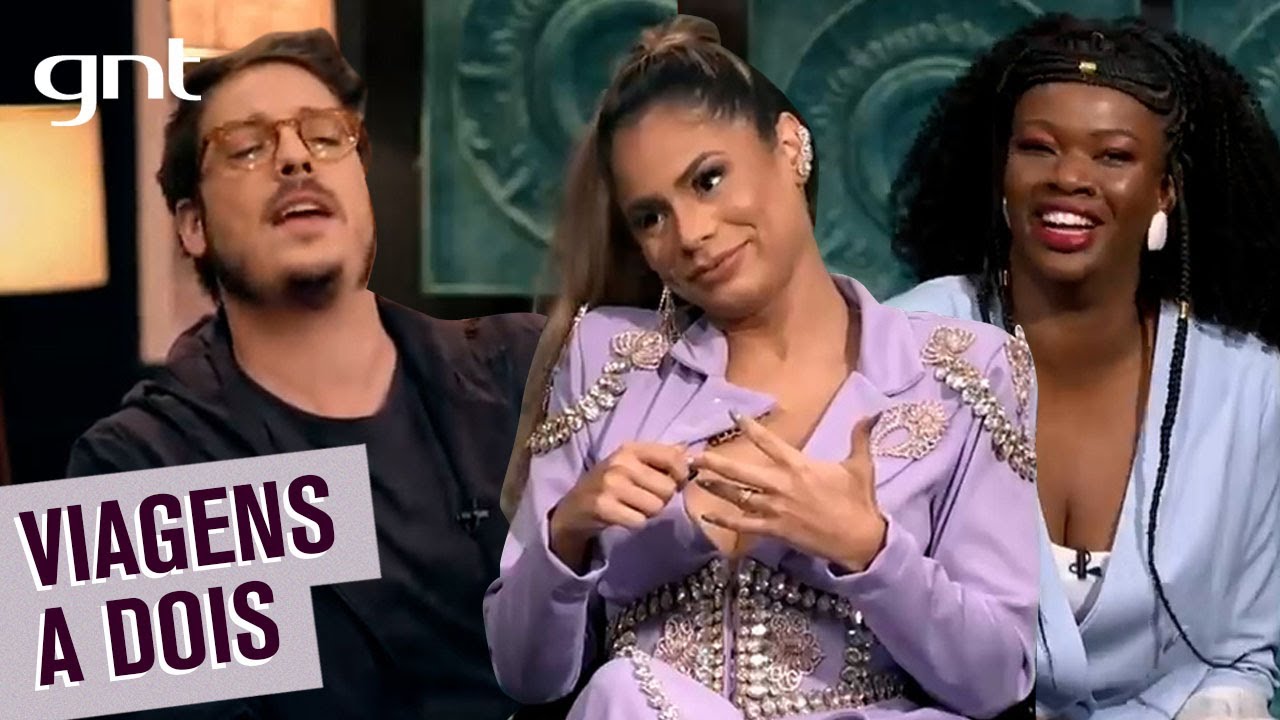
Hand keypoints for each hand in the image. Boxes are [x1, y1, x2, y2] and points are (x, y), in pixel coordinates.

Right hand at [549, 442, 689, 569]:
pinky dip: (636, 522)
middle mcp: (620, 463)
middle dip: (662, 498)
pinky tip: (624, 516)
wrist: (575, 506)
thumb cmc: (610, 482)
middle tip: (646, 498)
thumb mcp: (633, 463)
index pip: (673, 457)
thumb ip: (661, 457)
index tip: (674, 481)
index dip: (681, 474)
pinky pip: (639, 520)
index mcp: (631, 448)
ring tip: (635, 507)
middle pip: (668, 488)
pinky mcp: (603, 507)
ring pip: (656, 506)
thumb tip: (690, 451)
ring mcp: (610, 485)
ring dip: (649, 513)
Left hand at [693, 412, 886, 571]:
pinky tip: (707, 515)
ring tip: (696, 479)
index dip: (750, 428)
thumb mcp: (860, 466)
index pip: (769, 443)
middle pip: (743, 471)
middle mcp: (783, 486)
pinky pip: (744, 524)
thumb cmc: (858, 501)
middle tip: (695, 456)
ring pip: (739, 496)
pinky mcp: (775, 530)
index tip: (733, 416)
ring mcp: (776, 509)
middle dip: (717, 463)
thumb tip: (872, 412)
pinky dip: (724, 520)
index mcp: (800, 467)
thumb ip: (860, 437)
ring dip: (717, 487)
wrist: (859, 539)